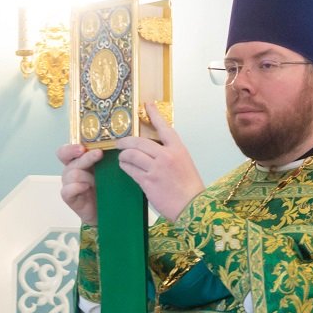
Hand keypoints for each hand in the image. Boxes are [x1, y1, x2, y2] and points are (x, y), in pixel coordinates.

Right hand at [57, 143, 103, 224]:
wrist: (107, 208)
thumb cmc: (107, 187)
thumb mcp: (107, 170)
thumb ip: (105, 159)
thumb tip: (115, 147)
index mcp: (77, 162)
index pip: (65, 152)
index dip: (71, 149)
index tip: (82, 148)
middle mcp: (70, 171)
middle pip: (70, 160)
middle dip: (86, 157)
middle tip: (99, 154)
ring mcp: (68, 184)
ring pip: (72, 174)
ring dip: (87, 176)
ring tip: (97, 182)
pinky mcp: (69, 197)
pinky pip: (67, 190)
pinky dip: (77, 187)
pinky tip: (86, 188)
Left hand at [116, 102, 204, 221]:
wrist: (192, 208)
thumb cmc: (190, 188)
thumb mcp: (185, 164)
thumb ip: (171, 155)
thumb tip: (154, 150)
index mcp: (178, 150)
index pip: (164, 127)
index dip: (154, 115)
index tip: (147, 105)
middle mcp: (166, 156)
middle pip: (139, 141)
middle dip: (126, 141)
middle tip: (120, 142)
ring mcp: (156, 169)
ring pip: (132, 154)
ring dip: (123, 155)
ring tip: (121, 157)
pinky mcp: (147, 182)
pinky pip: (130, 169)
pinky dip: (125, 166)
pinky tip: (124, 166)